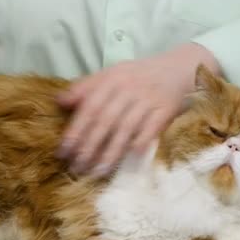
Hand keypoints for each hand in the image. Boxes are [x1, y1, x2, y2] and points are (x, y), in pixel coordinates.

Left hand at [56, 43, 220, 176]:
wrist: (180, 68)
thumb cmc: (139, 75)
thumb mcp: (112, 73)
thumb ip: (86, 87)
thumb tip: (59, 101)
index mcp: (112, 79)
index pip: (89, 107)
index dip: (76, 130)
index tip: (63, 151)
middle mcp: (129, 88)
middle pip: (105, 121)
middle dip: (89, 146)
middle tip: (77, 167)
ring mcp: (148, 99)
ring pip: (126, 129)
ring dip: (111, 152)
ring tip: (97, 171)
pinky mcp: (166, 110)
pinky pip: (150, 130)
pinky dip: (140, 144)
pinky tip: (130, 159)